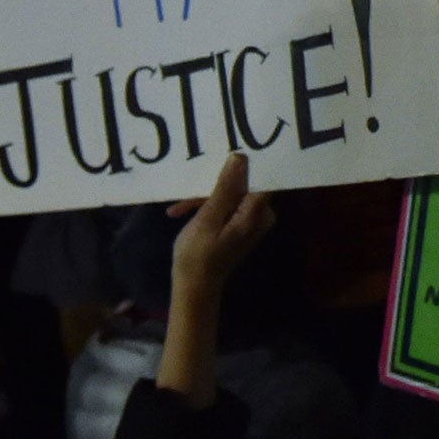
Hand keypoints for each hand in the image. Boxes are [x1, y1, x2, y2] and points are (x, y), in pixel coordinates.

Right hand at [166, 154, 274, 302]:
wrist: (193, 286)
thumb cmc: (199, 255)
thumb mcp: (208, 218)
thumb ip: (225, 188)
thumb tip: (240, 158)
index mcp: (257, 214)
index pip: (260, 176)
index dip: (243, 164)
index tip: (225, 152)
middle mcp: (260, 215)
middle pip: (241, 184)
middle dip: (213, 185)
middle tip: (188, 193)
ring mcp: (250, 219)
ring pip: (229, 193)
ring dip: (204, 198)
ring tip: (179, 208)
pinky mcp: (239, 222)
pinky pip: (225, 204)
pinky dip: (205, 207)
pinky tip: (181, 212)